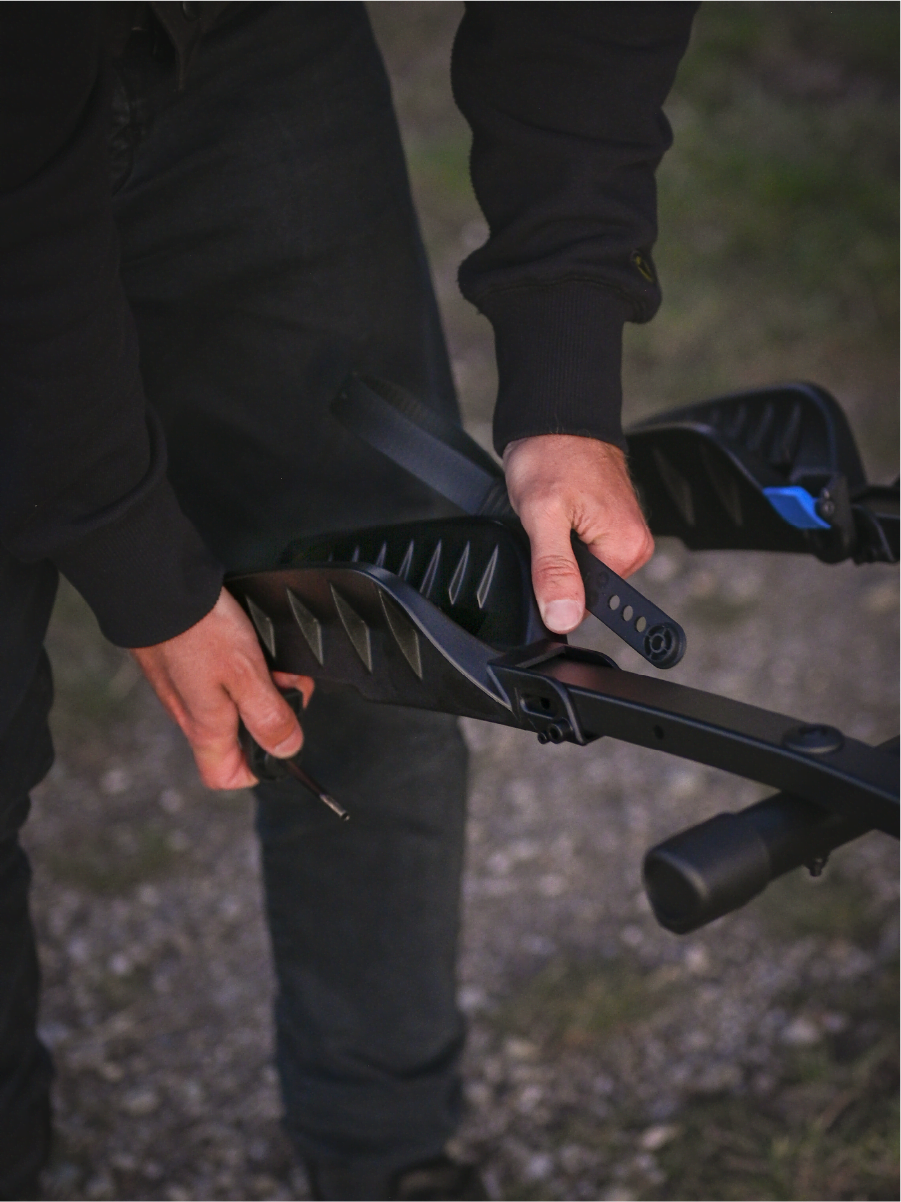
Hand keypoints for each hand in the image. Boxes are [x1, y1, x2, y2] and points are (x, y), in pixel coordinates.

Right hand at [130, 589, 313, 789]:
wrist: (155, 584)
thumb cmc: (195, 628)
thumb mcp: (246, 674)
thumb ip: (269, 715)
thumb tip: (287, 749)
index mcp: (205, 726)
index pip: (224, 776)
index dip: (256, 769)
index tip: (281, 743)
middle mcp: (191, 711)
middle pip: (238, 734)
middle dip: (272, 712)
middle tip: (286, 684)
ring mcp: (185, 685)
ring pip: (234, 700)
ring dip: (262, 683)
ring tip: (273, 658)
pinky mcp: (184, 660)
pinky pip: (220, 674)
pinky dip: (244, 661)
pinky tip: (253, 640)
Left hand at [504, 433, 653, 633]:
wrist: (554, 416)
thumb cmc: (551, 455)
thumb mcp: (543, 516)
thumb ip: (554, 571)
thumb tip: (564, 618)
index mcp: (627, 548)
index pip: (589, 604)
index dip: (557, 591)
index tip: (543, 559)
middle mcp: (634, 544)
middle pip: (586, 588)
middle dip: (557, 567)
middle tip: (546, 527)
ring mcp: (623, 533)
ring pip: (581, 570)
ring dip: (558, 551)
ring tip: (552, 516)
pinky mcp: (610, 525)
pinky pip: (583, 551)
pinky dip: (563, 538)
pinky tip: (558, 516)